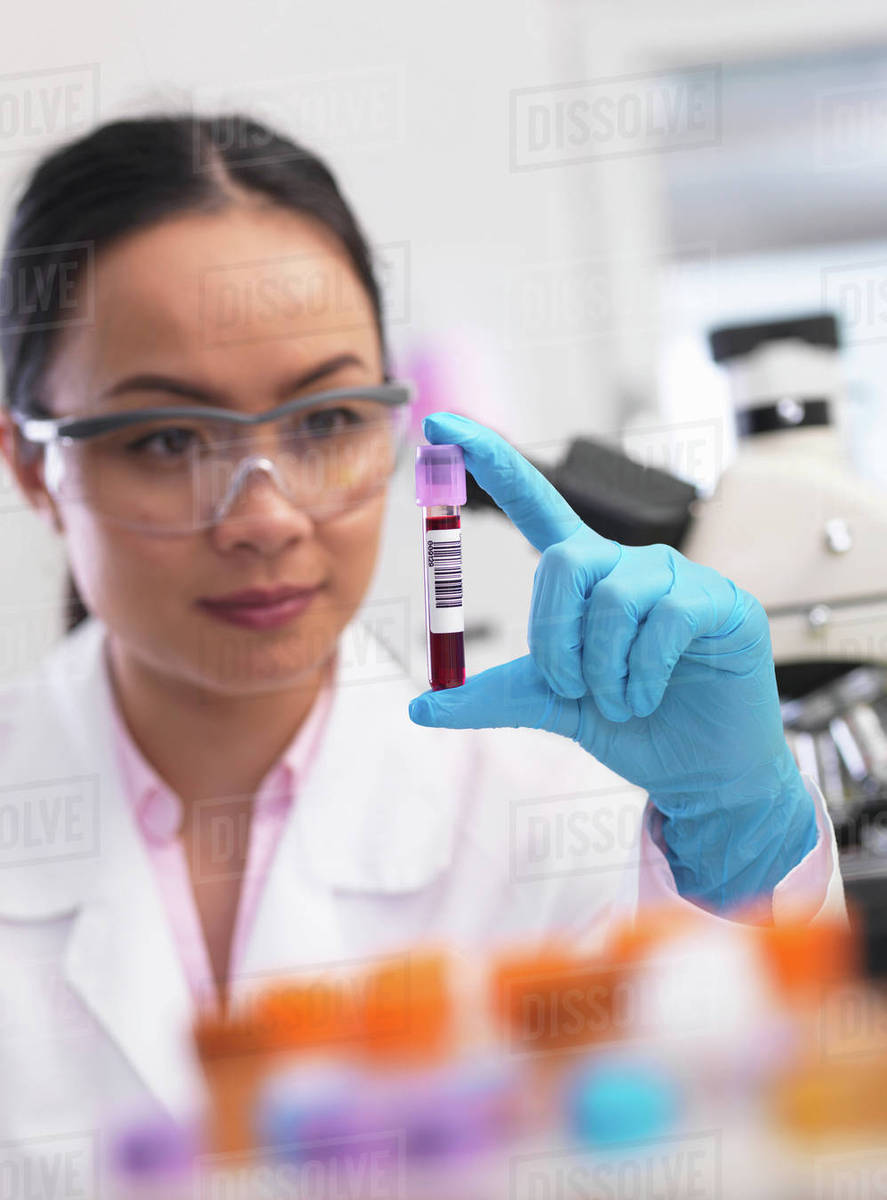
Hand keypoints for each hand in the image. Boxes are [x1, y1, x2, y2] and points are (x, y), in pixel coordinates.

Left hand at [408, 412, 816, 911]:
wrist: (702, 770)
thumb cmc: (632, 725)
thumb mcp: (554, 707)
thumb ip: (496, 697)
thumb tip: (419, 709)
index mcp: (586, 577)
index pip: (536, 505)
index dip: (492, 462)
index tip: (440, 422)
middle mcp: (628, 565)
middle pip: (564, 562)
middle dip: (554, 638)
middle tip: (572, 690)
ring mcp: (677, 578)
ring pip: (613, 598)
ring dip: (603, 671)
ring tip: (622, 701)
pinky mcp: (721, 602)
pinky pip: (664, 620)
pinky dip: (642, 674)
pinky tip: (650, 696)